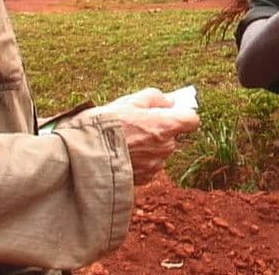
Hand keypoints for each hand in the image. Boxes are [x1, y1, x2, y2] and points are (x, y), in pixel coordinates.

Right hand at [71, 87, 200, 184]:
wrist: (86, 155)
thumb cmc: (108, 125)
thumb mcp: (131, 101)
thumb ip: (156, 98)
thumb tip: (170, 102)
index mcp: (167, 125)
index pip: (192, 120)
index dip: (182, 115)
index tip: (170, 111)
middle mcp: (166, 147)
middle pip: (173, 136)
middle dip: (160, 130)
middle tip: (137, 124)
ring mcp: (157, 165)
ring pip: (159, 152)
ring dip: (148, 147)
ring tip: (124, 141)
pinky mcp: (145, 179)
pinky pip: (148, 166)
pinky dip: (139, 161)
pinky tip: (122, 155)